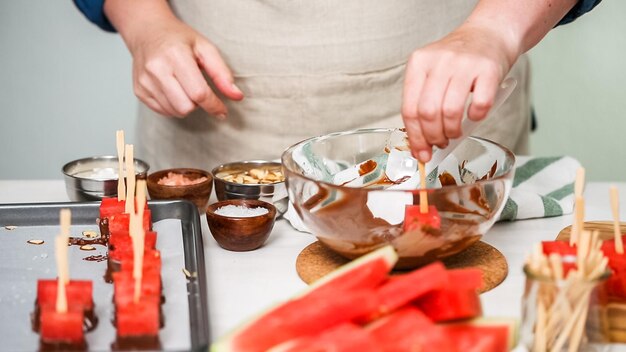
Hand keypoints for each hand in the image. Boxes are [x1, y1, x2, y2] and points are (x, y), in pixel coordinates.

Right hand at [125, 17, 242, 117]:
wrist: (148, 32)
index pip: (198, 93)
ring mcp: (145, 81)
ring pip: (175, 112)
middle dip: (198, 104)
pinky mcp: (139, 91)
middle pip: (186, 107)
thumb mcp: (205, 48)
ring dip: (186, 105)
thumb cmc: (179, 40)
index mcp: (175, 56)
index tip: (223, 110)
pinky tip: (174, 90)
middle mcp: (156, 69)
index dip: (214, 105)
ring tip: (185, 87)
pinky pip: (164, 111)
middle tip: (198, 89)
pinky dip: (174, 106)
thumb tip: (236, 96)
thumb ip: (222, 73)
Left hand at [401, 24, 517, 161]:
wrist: (490, 33)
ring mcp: (464, 64)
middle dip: (433, 137)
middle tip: (440, 143)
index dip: (415, 137)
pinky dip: (476, 118)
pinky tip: (474, 115)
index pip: (410, 109)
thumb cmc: (459, 60)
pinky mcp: (488, 69)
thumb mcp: (433, 73)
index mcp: (419, 63)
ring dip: (453, 131)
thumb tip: (421, 146)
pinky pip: (480, 105)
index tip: (421, 153)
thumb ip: (423, 103)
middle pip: (428, 113)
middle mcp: (439, 61)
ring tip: (456, 132)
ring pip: (451, 112)